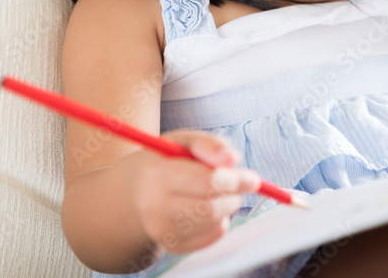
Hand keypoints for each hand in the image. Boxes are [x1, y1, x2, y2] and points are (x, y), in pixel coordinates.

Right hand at [124, 130, 261, 254]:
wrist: (134, 192)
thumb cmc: (166, 161)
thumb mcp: (183, 141)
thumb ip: (209, 143)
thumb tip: (233, 159)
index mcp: (155, 174)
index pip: (206, 182)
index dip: (235, 180)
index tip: (253, 178)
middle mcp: (153, 206)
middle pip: (210, 208)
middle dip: (233, 195)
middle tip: (239, 184)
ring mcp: (160, 230)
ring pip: (213, 223)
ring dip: (228, 206)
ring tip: (220, 193)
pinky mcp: (171, 246)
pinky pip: (211, 237)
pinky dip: (220, 222)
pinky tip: (209, 209)